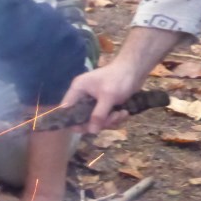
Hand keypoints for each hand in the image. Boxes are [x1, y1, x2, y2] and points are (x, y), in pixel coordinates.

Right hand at [63, 26, 184, 132]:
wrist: (135, 69)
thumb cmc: (118, 78)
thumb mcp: (107, 97)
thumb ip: (98, 115)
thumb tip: (91, 131)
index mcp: (78, 90)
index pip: (65, 109)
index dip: (73, 121)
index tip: (87, 128)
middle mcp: (83, 96)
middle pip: (83, 119)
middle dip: (99, 122)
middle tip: (112, 117)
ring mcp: (94, 102)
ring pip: (96, 121)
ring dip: (110, 121)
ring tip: (121, 113)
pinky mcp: (104, 105)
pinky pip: (105, 119)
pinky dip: (115, 118)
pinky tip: (124, 112)